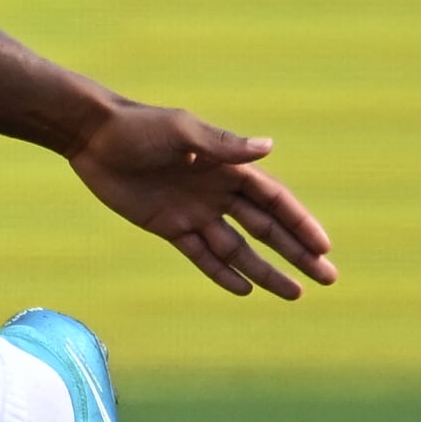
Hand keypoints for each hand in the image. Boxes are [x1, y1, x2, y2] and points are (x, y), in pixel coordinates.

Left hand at [65, 102, 336, 299]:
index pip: (274, 200)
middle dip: (297, 253)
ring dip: (266, 270)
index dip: (300, 223)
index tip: (324, 247)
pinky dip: (222, 273)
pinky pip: (201, 255)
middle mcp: (217, 191)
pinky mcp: (168, 227)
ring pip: (238, 248)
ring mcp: (194, 211)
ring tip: (295, 294)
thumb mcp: (183, 132)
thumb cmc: (140, 127)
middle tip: (328, 278)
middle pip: (266, 229)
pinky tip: (245, 289)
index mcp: (227, 166)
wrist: (92, 137)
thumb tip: (269, 146)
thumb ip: (223, 145)